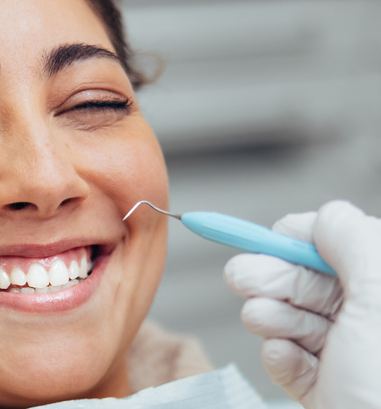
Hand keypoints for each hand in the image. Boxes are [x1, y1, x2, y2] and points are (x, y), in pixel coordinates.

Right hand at [224, 200, 380, 407]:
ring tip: (262, 320)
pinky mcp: (331, 394)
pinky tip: (283, 357)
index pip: (345, 248)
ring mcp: (354, 361)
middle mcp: (374, 323)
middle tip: (239, 277)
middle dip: (274, 277)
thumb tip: (327, 215)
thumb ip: (353, 242)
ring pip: (299, 322)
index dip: (303, 240)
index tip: (267, 239)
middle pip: (314, 284)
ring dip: (273, 316)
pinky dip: (283, 358)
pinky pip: (296, 365)